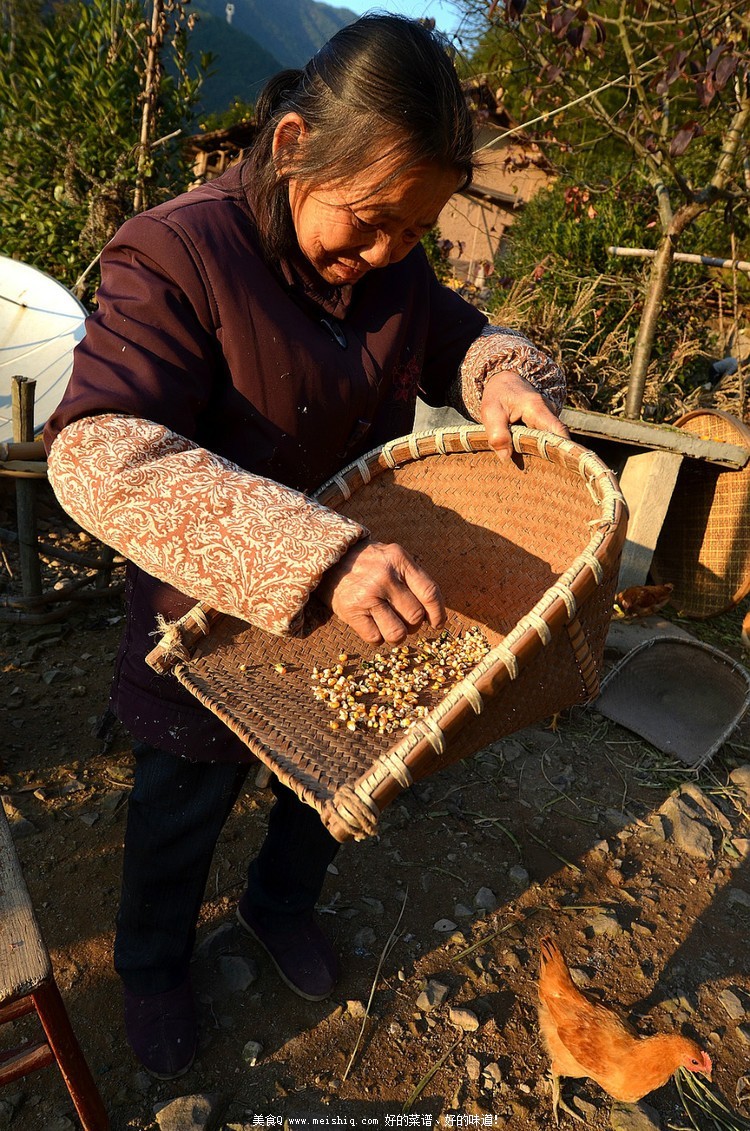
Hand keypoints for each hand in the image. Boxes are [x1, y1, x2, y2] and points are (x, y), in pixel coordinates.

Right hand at [317, 539, 445, 644]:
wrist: (331, 561)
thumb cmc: (370, 564)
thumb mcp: (394, 559)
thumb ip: (414, 580)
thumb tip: (434, 615)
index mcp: (399, 560)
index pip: (429, 593)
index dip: (438, 613)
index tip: (438, 623)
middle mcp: (384, 577)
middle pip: (415, 616)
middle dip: (414, 625)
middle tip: (405, 620)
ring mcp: (367, 595)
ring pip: (397, 633)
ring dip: (397, 636)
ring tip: (391, 627)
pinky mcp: (351, 611)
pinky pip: (375, 639)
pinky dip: (377, 638)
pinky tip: (373, 625)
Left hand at [481, 369, 568, 461]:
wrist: (504, 381)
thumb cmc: (497, 396)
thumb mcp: (490, 412)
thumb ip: (497, 434)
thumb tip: (506, 458)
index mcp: (536, 408)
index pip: (557, 431)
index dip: (562, 449)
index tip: (560, 466)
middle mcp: (548, 413)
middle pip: (555, 440)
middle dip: (549, 458)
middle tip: (536, 475)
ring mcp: (549, 419)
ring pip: (549, 441)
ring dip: (540, 454)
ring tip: (530, 469)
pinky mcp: (545, 425)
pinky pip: (544, 440)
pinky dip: (536, 449)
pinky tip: (527, 458)